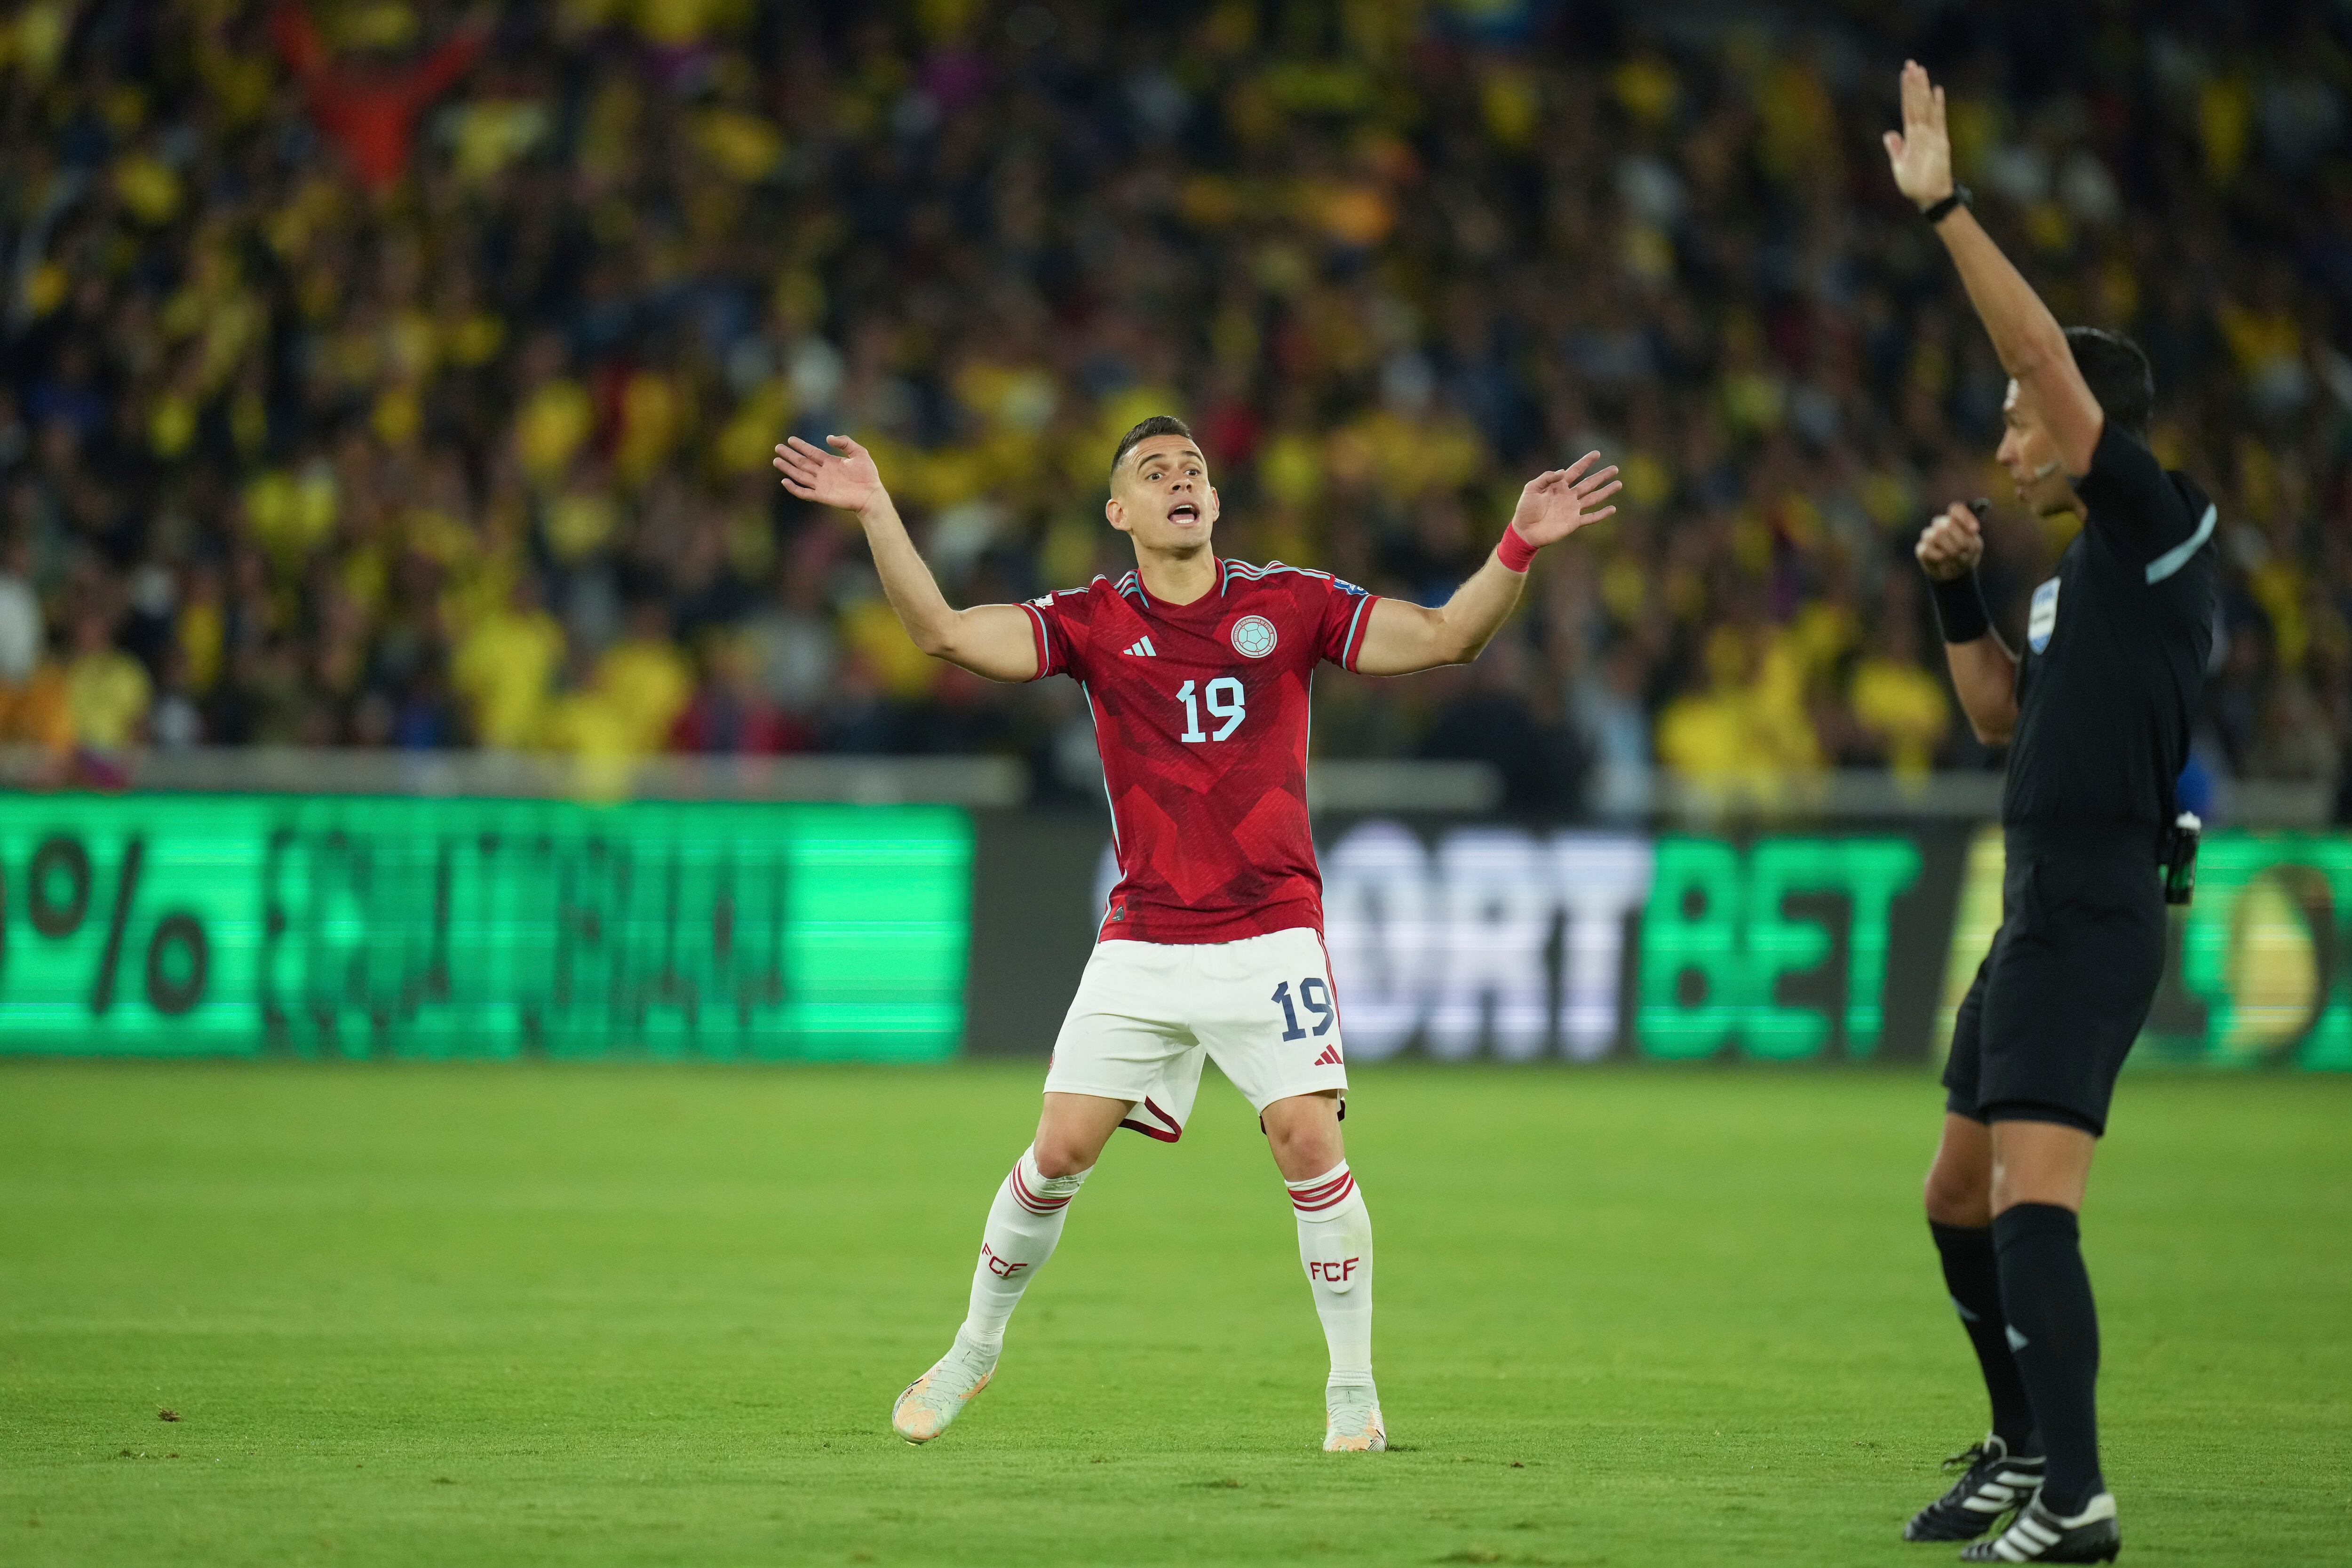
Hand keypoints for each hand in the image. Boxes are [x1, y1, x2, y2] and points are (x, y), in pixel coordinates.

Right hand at [773, 435, 885, 516]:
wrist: (871, 494)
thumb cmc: (868, 475)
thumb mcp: (859, 453)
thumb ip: (845, 442)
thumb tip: (827, 438)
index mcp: (831, 462)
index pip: (812, 452)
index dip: (801, 446)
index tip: (790, 439)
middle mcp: (824, 473)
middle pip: (802, 462)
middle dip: (790, 455)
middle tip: (778, 447)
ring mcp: (821, 484)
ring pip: (800, 475)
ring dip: (788, 469)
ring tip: (777, 460)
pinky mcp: (822, 496)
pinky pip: (804, 492)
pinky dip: (794, 488)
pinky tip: (785, 481)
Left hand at [1509, 451, 1620, 547]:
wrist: (1524, 531)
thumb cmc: (1525, 509)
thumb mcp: (1531, 488)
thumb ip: (1546, 478)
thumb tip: (1563, 471)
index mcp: (1558, 486)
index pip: (1575, 471)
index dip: (1586, 462)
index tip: (1597, 453)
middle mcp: (1568, 496)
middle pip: (1589, 483)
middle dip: (1602, 476)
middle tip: (1615, 468)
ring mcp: (1572, 509)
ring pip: (1593, 498)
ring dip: (1606, 491)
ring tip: (1619, 484)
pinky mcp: (1573, 522)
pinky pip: (1591, 517)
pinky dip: (1602, 514)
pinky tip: (1612, 509)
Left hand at [1882, 60, 1953, 210]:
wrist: (1929, 198)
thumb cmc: (1915, 184)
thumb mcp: (1899, 165)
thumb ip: (1895, 148)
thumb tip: (1888, 134)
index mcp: (1911, 137)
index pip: (1907, 109)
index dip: (1906, 92)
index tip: (1905, 74)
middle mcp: (1922, 132)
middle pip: (1916, 103)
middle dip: (1914, 84)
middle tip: (1911, 64)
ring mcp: (1932, 135)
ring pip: (1926, 108)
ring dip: (1923, 90)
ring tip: (1921, 71)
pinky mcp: (1940, 142)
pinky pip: (1939, 121)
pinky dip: (1937, 107)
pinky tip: (1937, 91)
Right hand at [1915, 501, 1984, 580]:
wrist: (1956, 573)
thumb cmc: (1965, 555)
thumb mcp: (1974, 547)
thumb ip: (1971, 538)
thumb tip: (1970, 532)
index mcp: (1954, 520)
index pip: (1956, 509)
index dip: (1965, 517)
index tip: (1974, 530)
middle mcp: (1940, 524)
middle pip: (1948, 524)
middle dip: (1960, 539)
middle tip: (1965, 550)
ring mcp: (1929, 536)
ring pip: (1936, 535)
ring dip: (1950, 548)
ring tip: (1956, 556)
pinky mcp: (1921, 549)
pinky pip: (1927, 549)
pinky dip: (1939, 556)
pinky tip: (1943, 559)